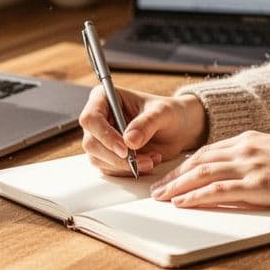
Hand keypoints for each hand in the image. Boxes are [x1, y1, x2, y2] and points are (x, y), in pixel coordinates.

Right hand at [79, 88, 206, 175]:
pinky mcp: (108, 154)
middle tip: (141, 160)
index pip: (91, 118)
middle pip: (91, 143)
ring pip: (98, 159)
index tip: (124, 149)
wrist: (178, 128)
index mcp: (104, 98)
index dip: (104, 135)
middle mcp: (99, 118)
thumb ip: (146, 123)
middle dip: (116, 156)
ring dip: (124, 166)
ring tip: (151, 159)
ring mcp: (101, 138)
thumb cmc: (169, 112)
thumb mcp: (162, 113)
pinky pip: (109, 169)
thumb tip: (129, 140)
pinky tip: (148, 162)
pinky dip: (128, 170)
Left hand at [149, 131, 269, 208]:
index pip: (207, 151)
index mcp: (249, 139)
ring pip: (201, 173)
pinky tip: (181, 203)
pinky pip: (217, 190)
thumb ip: (253, 159)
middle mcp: (245, 148)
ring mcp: (249, 165)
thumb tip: (235, 174)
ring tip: (161, 198)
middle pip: (198, 161)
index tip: (171, 176)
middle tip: (156, 189)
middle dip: (174, 176)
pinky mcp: (256, 185)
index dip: (185, 165)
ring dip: (177, 187)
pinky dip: (195, 196)